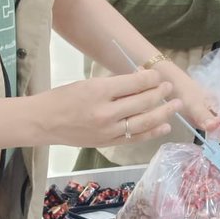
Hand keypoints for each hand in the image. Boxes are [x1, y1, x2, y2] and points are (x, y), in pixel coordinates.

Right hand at [35, 71, 181, 147]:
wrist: (43, 122)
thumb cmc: (63, 98)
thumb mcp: (87, 83)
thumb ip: (115, 83)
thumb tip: (141, 78)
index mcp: (99, 91)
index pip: (134, 83)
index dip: (151, 78)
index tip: (159, 75)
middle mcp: (105, 112)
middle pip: (142, 102)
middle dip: (160, 94)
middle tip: (170, 88)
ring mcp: (107, 131)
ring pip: (143, 122)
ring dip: (163, 113)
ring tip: (176, 106)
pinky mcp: (107, 143)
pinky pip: (135, 138)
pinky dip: (152, 132)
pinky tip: (164, 126)